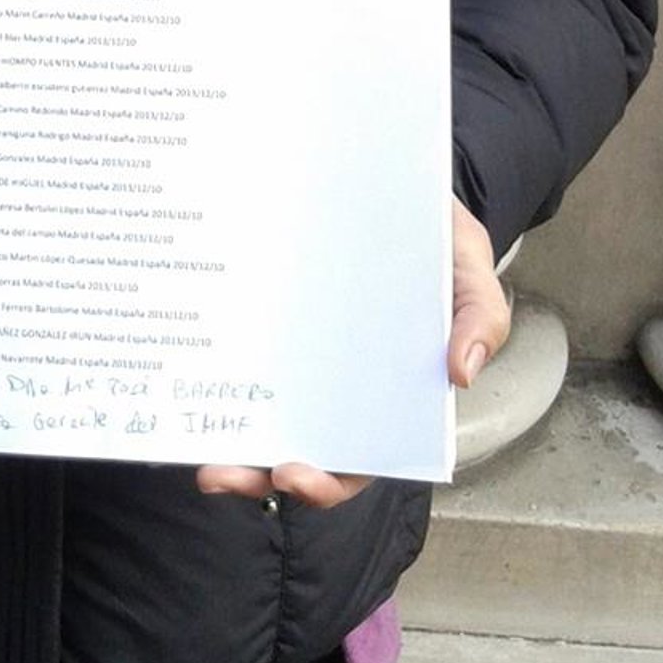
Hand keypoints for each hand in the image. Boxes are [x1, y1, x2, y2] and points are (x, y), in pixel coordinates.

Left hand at [196, 199, 509, 510]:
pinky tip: (182, 378)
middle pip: (296, 448)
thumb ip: (480, 315)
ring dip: (226, 441)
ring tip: (197, 450)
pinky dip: (212, 375)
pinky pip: (237, 355)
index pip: (356, 457)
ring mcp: (294, 354)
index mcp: (385, 393)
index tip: (295, 473)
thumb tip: (462, 372)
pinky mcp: (265, 318)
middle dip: (256, 473)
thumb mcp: (469, 269)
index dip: (327, 480)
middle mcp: (333, 384)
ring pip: (258, 413)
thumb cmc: (436, 239)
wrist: (391, 182)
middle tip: (222, 475)